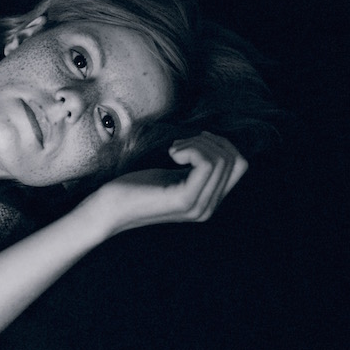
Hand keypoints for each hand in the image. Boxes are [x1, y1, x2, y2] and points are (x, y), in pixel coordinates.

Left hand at [81, 132, 248, 235]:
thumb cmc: (135, 188)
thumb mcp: (173, 175)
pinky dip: (190, 149)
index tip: (193, 141)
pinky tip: (171, 154)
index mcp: (209, 200)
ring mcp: (198, 206)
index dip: (221, 144)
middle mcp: (209, 207)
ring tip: (173, 150)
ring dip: (197, 144)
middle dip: (210, 141)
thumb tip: (214, 143)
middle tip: (178, 145)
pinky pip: (206, 163)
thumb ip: (195, 168)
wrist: (108, 209)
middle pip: (235, 160)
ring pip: (222, 159)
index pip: (241, 165)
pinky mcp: (184, 200)